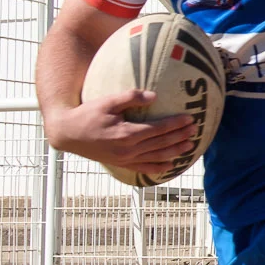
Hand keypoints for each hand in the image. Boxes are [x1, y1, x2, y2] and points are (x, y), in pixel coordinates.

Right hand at [43, 89, 197, 177]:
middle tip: (196, 130)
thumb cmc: (87, 114)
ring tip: (190, 146)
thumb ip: (130, 97)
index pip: (159, 129)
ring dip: (175, 151)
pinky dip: (159, 167)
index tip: (190, 118)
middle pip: (162, 143)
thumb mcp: (107, 101)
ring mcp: (125, 159)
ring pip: (157, 157)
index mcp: (127, 133)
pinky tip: (171, 164)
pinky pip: (144, 167)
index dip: (176, 124)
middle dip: (181, 136)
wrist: (67, 134)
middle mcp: (129, 149)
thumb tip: (154, 96)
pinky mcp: (121, 164)